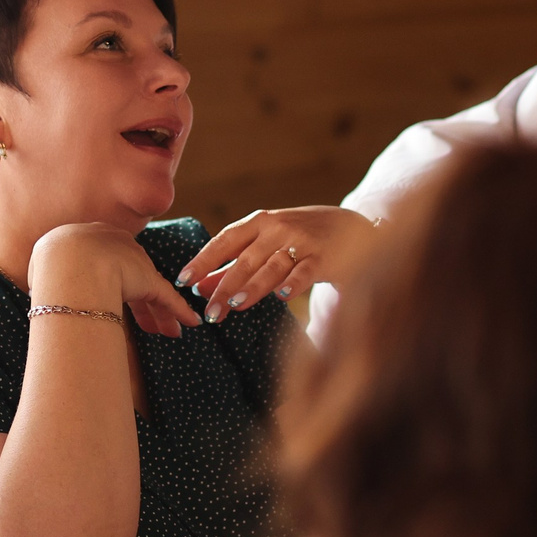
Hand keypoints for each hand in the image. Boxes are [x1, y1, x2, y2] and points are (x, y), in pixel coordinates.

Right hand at [28, 224, 202, 337]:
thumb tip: (39, 290)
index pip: (107, 263)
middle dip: (142, 305)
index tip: (113, 302)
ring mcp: (132, 262)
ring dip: (159, 316)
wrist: (67, 262)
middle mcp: (114, 245)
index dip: (112, 285)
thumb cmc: (50, 266)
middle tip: (150, 326)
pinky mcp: (148, 279)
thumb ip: (49, 274)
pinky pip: (166, 298)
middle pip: (132, 277)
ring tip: (169, 333)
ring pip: (150, 291)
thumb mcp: (44, 264)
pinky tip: (190, 323)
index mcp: (87, 239)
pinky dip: (179, 311)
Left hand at [178, 206, 381, 322]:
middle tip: (209, 312)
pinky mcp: (323, 257)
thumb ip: (234, 263)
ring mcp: (301, 242)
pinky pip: (306, 272)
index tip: (182, 281)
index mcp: (259, 223)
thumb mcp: (266, 243)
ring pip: (272, 266)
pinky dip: (294, 283)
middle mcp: (277, 229)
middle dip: (224, 286)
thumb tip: (199, 287)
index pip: (224, 241)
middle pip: (245, 259)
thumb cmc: (300, 238)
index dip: (202, 260)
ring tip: (235, 304)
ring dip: (252, 286)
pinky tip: (282, 297)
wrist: (354, 226)